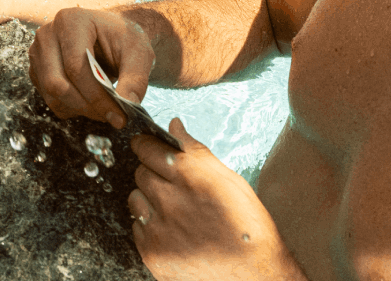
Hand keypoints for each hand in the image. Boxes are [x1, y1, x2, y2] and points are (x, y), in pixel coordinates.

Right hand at [29, 6, 155, 127]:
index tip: (119, 117)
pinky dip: (72, 108)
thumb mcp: (138, 53)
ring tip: (104, 109)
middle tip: (112, 117)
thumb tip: (128, 104)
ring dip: (80, 109)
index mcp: (71, 21)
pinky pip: (50, 99)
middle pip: (57, 83)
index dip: (96, 97)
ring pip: (52, 94)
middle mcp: (47, 34)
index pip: (75, 66)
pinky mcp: (37, 69)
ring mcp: (38, 52)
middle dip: (86, 106)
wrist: (112, 33)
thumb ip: (135, 78)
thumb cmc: (123, 38)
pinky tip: (90, 100)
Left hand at [129, 120, 301, 280]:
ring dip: (148, 200)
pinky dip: (150, 227)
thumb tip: (174, 125)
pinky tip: (172, 231)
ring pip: (135, 199)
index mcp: (190, 175)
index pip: (147, 148)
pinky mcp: (153, 253)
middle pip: (140, 172)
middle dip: (151, 173)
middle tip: (169, 185)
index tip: (146, 147)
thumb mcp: (229, 179)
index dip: (146, 146)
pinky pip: (137, 228)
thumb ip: (195, 150)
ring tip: (172, 210)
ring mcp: (159, 228)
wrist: (255, 275)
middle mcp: (170, 198)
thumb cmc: (248, 225)